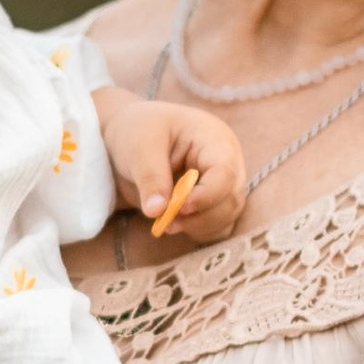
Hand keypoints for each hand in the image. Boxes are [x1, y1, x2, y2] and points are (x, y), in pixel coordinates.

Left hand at [98, 93, 246, 244]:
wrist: (133, 138)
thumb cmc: (141, 130)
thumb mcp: (140, 146)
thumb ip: (150, 177)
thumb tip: (157, 211)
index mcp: (215, 141)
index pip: (225, 173)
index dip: (207, 195)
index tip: (179, 208)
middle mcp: (227, 164)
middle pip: (230, 200)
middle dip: (200, 217)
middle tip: (166, 221)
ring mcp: (223, 186)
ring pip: (226, 218)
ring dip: (197, 227)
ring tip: (165, 222)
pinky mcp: (213, 204)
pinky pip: (217, 227)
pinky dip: (198, 232)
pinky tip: (174, 224)